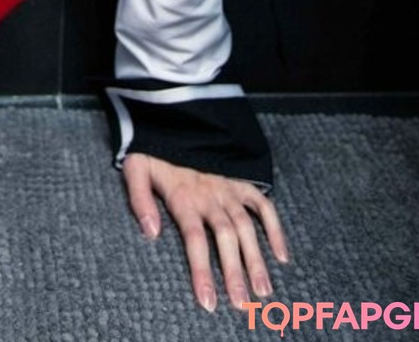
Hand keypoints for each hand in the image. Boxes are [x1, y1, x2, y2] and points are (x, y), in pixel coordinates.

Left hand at [122, 152, 288, 312]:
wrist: (171, 114)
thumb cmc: (152, 148)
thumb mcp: (136, 167)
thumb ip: (140, 199)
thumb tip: (151, 232)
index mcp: (184, 195)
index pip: (195, 239)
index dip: (202, 271)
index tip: (208, 301)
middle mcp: (210, 194)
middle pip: (226, 237)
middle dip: (235, 272)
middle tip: (241, 303)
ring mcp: (227, 187)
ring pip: (246, 226)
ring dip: (256, 258)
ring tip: (263, 290)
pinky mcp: (239, 180)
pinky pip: (261, 204)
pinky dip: (274, 228)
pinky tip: (282, 255)